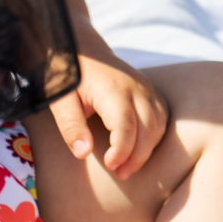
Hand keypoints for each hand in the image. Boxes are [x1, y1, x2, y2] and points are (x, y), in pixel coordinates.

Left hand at [51, 54, 168, 178]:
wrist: (83, 47)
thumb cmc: (69, 76)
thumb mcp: (60, 99)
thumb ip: (71, 125)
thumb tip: (83, 153)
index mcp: (112, 90)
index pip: (126, 127)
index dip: (121, 151)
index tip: (109, 165)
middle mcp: (136, 88)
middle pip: (148, 129)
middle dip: (136, 157)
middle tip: (119, 173)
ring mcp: (146, 88)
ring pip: (159, 125)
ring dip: (147, 150)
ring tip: (127, 167)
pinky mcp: (151, 91)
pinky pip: (162, 118)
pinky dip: (155, 137)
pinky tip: (138, 149)